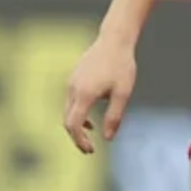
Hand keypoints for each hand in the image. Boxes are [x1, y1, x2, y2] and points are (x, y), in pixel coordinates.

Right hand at [63, 35, 136, 153]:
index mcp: (84, 94)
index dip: (80, 141)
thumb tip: (108, 138)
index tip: (91, 151)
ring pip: (67, 111)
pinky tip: (90, 117)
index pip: (74, 125)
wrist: (114, 40)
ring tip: (90, 135)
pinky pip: (70, 101)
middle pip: (67, 120)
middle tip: (89, 149)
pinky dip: (77, 113)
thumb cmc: (122, 66)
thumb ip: (114, 116)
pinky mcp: (74, 78)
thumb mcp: (123, 93)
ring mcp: (71, 82)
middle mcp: (73, 89)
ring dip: (77, 125)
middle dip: (76, 137)